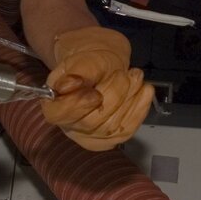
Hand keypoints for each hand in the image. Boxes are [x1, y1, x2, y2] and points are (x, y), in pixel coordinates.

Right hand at [40, 25, 153, 151]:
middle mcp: (70, 127)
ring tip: (136, 76)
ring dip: (129, 99)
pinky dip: (140, 109)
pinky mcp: (111, 139)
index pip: (59, 114)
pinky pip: (127, 129)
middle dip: (113, 95)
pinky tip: (146, 91)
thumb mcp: (80, 60)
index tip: (95, 93)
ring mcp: (91, 137)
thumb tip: (68, 85)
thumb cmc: (88, 64)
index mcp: (54, 106)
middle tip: (124, 73)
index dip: (77, 105)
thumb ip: (76, 72)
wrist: (102, 68)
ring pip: (112, 127)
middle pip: (91, 121)